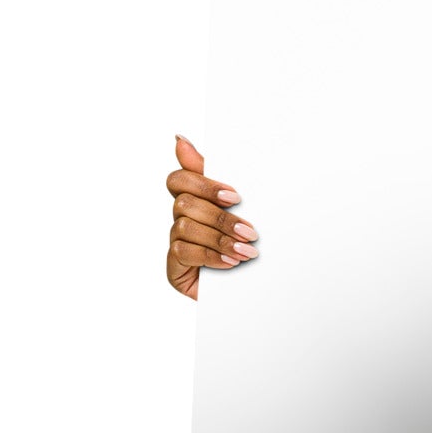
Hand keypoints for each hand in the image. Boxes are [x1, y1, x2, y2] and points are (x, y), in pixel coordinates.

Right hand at [165, 136, 257, 298]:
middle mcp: (181, 219)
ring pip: (185, 227)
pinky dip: (211, 256)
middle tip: (250, 231)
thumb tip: (180, 139)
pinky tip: (231, 263)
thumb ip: (217, 179)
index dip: (203, 184)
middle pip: (185, 203)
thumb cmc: (246, 247)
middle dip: (221, 218)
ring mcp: (176, 243)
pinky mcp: (175, 267)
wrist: (256, 292)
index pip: (179, 179)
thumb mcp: (241, 211)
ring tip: (247, 252)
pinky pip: (184, 252)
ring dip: (220, 239)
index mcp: (195, 201)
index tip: (234, 197)